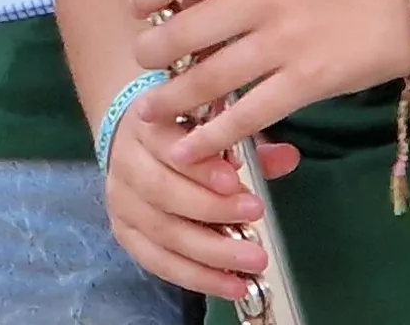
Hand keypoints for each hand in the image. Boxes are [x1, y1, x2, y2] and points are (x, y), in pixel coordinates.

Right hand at [104, 125, 304, 300]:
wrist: (133, 143)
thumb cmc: (179, 133)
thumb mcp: (209, 126)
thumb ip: (246, 143)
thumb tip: (287, 157)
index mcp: (147, 125)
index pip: (169, 146)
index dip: (201, 167)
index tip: (235, 181)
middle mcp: (127, 162)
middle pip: (162, 191)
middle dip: (212, 209)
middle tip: (254, 217)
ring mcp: (122, 201)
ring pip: (163, 231)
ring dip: (210, 251)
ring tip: (250, 261)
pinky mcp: (125, 233)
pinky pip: (158, 261)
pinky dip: (195, 276)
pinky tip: (228, 284)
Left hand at [126, 0, 409, 164]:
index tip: (138, 10)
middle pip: (185, 29)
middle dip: (153, 52)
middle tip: (144, 63)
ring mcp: (284, 41)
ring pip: (208, 77)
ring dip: (171, 99)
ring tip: (150, 111)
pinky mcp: (308, 82)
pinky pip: (247, 114)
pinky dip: (212, 135)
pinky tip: (188, 147)